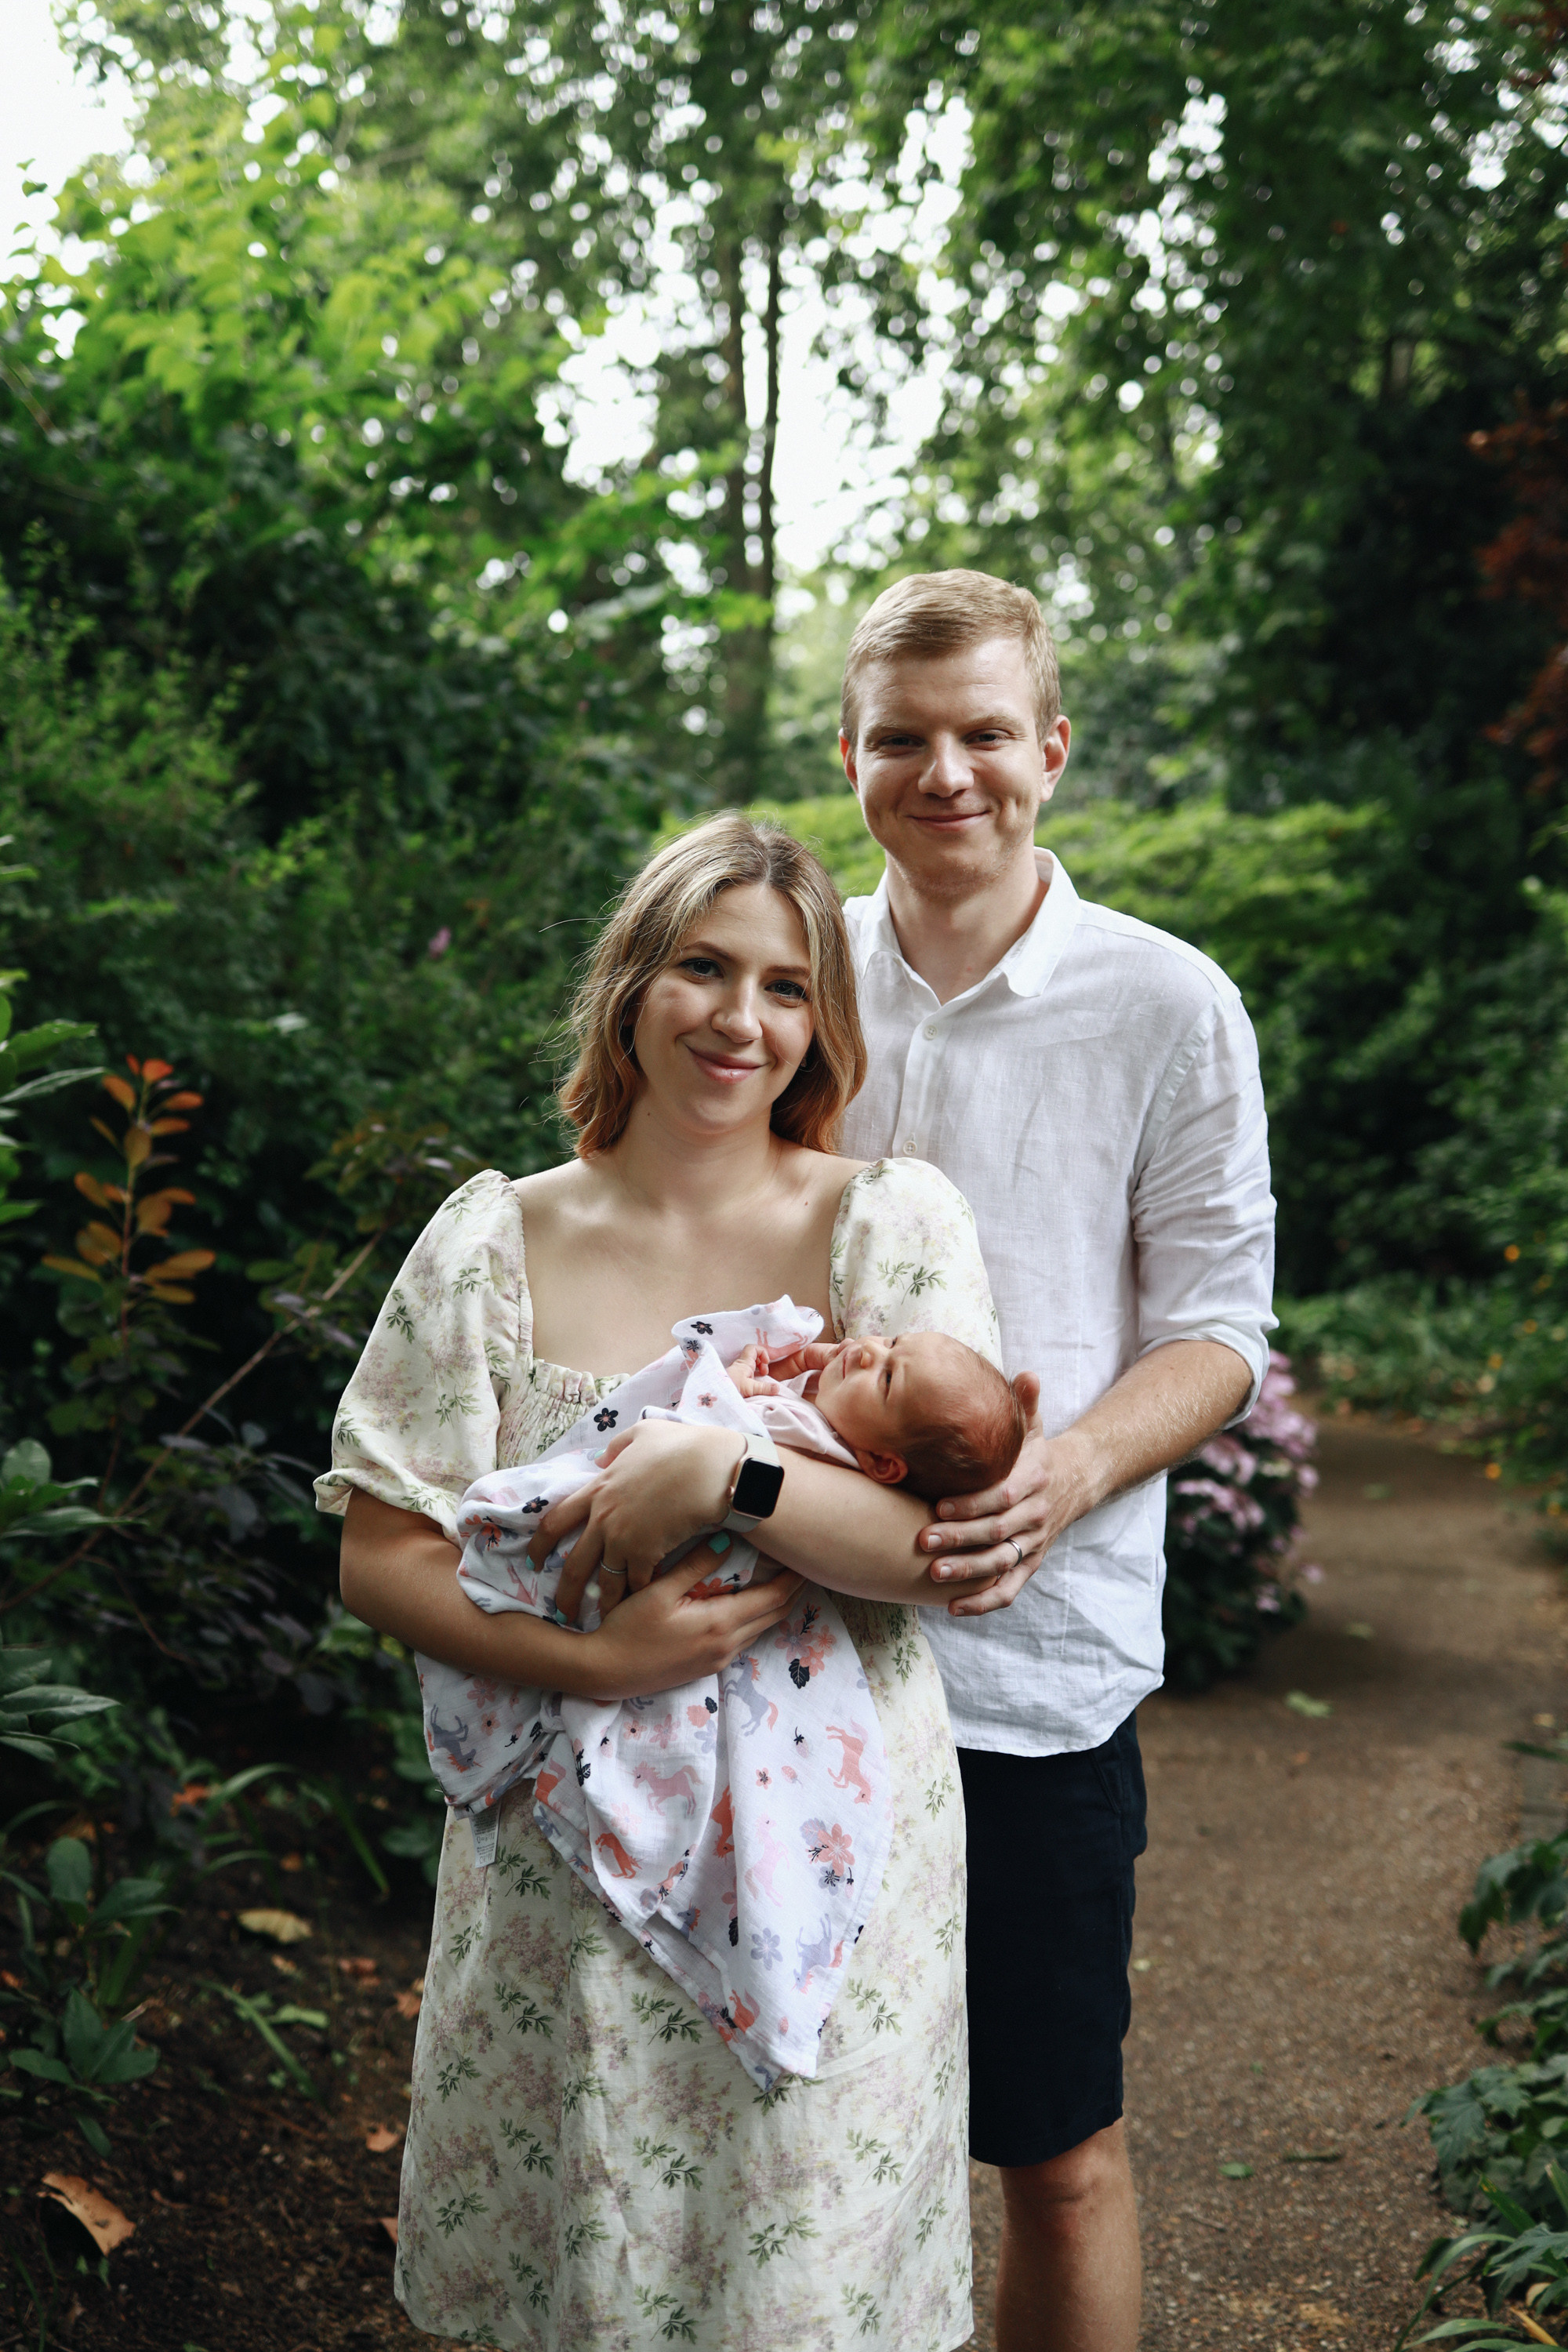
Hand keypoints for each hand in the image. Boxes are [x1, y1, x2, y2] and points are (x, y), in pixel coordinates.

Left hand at [529, 1418, 746, 1623]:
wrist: (709, 1467)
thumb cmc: (681, 1447)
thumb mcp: (642, 1434)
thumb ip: (617, 1446)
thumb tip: (602, 1459)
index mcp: (598, 1489)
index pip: (556, 1521)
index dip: (540, 1544)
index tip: (534, 1562)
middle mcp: (604, 1518)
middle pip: (574, 1563)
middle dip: (566, 1591)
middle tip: (562, 1610)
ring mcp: (623, 1538)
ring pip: (606, 1580)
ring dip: (604, 1602)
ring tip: (603, 1619)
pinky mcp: (647, 1553)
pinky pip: (636, 1582)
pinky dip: (638, 1594)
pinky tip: (639, 1604)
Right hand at [570, 1549, 803, 1700]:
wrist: (605, 1671)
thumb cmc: (627, 1628)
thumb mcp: (658, 1590)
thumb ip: (695, 1565)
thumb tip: (726, 1539)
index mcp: (720, 1624)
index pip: (773, 1599)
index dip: (792, 1578)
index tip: (802, 1557)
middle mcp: (726, 1645)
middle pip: (775, 1615)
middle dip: (790, 1590)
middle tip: (800, 1564)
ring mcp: (717, 1660)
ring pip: (760, 1629)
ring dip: (773, 1605)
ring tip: (778, 1579)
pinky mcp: (706, 1667)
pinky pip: (743, 1640)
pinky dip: (754, 1619)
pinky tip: (746, 1604)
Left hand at [725, 1342, 782, 1399]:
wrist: (717, 1395)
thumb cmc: (732, 1388)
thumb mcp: (750, 1388)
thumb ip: (765, 1388)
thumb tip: (777, 1388)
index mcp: (745, 1362)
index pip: (753, 1348)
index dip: (762, 1352)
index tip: (766, 1364)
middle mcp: (741, 1365)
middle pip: (754, 1356)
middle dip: (762, 1363)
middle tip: (764, 1374)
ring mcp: (738, 1371)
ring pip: (751, 1365)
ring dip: (758, 1370)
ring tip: (761, 1379)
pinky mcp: (737, 1379)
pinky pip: (748, 1373)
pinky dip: (754, 1376)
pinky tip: (755, 1385)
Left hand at [919, 1375, 1092, 1617]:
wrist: (1075, 1480)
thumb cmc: (1036, 1451)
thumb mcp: (1033, 1426)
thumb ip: (1026, 1404)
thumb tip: (1027, 1375)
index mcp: (1034, 1479)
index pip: (1004, 1495)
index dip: (973, 1503)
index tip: (939, 1504)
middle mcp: (1036, 1514)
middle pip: (999, 1531)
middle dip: (961, 1538)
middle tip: (923, 1541)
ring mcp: (1034, 1542)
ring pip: (1003, 1562)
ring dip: (969, 1572)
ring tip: (933, 1575)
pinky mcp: (1031, 1563)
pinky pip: (1010, 1589)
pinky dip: (984, 1602)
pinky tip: (953, 1608)